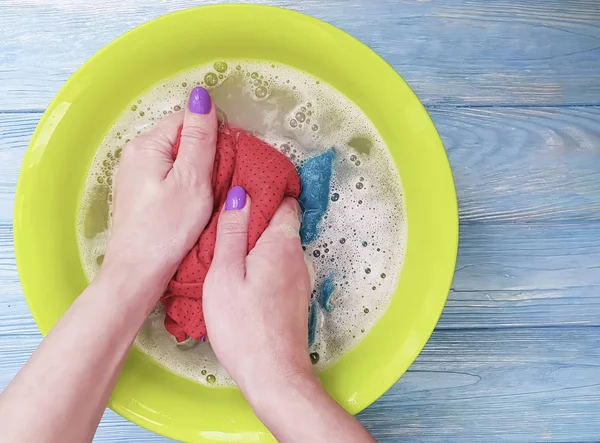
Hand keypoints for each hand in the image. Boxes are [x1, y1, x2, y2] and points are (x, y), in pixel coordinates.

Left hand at [103, 87, 216, 298]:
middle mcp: (135, 154)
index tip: (231, 157)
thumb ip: (199, 137)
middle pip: (180, 138)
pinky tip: (193, 202)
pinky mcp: (138, 194)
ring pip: (175, 159)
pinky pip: (168, 176)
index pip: (186, 119)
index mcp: (147, 145)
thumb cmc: (168, 227)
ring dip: (197, 170)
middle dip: (205, 152)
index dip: (213, 133)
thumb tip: (201, 95)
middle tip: (223, 180)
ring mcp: (134, 175)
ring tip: (211, 193)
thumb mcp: (192, 179)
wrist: (138, 272)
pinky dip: (184, 184)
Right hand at [203, 192, 314, 393]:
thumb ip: (232, 232)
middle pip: (281, 224)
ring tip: (228, 247)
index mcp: (282, 243)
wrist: (273, 374)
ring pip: (279, 247)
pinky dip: (263, 263)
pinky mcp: (295, 297)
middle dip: (258, 218)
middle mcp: (297, 256)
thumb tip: (241, 194)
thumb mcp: (225, 273)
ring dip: (258, 243)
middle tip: (225, 220)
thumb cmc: (242, 324)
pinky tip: (242, 275)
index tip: (242, 189)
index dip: (265, 192)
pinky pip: (280, 267)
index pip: (285, 201)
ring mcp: (300, 278)